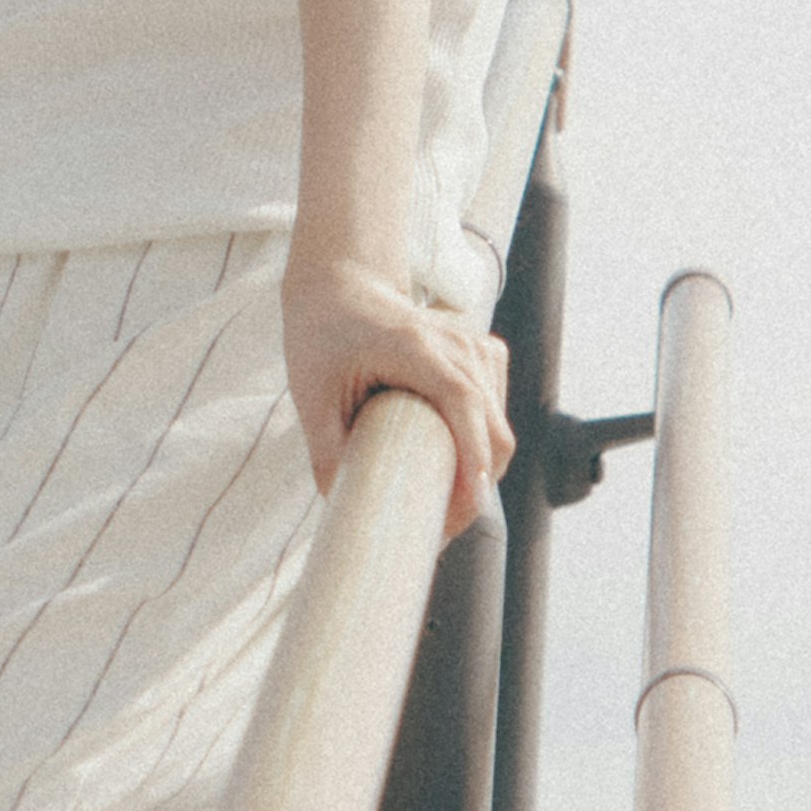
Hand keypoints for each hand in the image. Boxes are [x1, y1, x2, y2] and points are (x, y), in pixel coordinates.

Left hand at [281, 251, 513, 538]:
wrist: (341, 283)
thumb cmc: (323, 335)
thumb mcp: (311, 396)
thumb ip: (326, 453)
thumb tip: (343, 509)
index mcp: (415, 347)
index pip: (463, 403)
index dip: (473, 458)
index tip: (467, 506)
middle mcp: (455, 342)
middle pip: (492, 424)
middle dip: (478, 484)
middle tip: (443, 527)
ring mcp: (473, 344)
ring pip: (498, 421)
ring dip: (483, 467)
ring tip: (447, 504)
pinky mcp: (481, 351)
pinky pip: (496, 406)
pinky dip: (486, 440)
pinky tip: (458, 461)